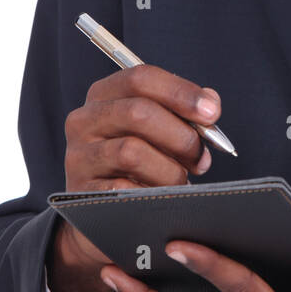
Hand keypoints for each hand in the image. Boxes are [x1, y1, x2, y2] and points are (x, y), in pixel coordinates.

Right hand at [48, 65, 221, 291]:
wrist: (106, 213)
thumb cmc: (142, 162)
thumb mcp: (158, 130)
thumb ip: (184, 112)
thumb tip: (210, 103)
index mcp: (104, 95)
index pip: (141, 78)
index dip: (181, 92)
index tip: (212, 113)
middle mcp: (83, 120)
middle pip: (138, 113)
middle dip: (180, 136)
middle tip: (202, 158)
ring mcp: (78, 157)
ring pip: (132, 152)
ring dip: (169, 170)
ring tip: (181, 182)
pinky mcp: (81, 193)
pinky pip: (122, 189)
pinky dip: (150, 194)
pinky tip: (161, 199)